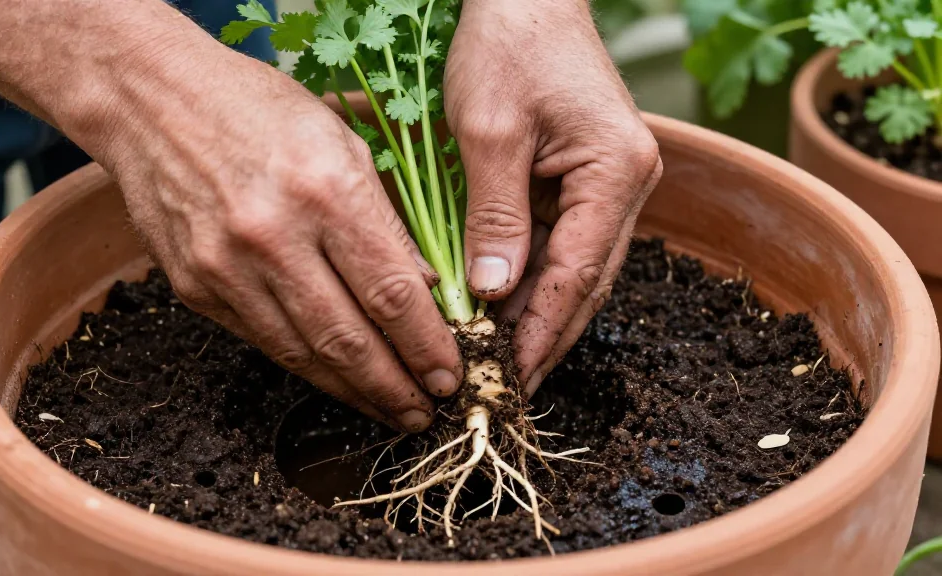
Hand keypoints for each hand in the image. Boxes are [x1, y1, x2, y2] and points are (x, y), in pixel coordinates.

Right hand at [92, 45, 462, 430]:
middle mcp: (273, 235)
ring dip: (351, 392)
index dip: (427, 346)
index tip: (449, 376)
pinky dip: (303, 366)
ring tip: (387, 410)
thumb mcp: (342, 142)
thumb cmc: (259, 109)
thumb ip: (386, 221)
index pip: (391, 292)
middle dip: (394, 388)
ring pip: (301, 354)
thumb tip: (427, 289)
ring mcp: (225, 267)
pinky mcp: (192, 286)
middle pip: (347, 338)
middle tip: (425, 415)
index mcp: (325, 190)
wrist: (151, 100)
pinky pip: (261, 340)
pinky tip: (334, 378)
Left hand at [445, 0, 662, 395]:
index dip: (542, 332)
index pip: (579, 273)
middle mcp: (628, 184)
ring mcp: (611, 183)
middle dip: (546, 335)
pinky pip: (562, 241)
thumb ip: (494, 217)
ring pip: (576, 267)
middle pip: (587, 280)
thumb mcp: (489, 133)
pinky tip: (503, 306)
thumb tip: (494, 294)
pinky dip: (534, 277)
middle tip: (506, 384)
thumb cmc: (508, 47)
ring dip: (539, 312)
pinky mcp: (587, 178)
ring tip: (500, 358)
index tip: (512, 377)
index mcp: (616, 172)